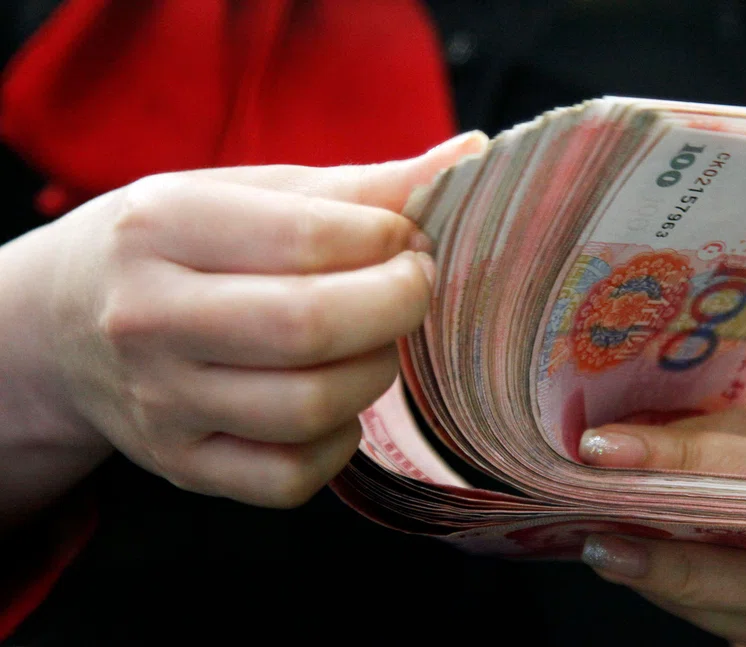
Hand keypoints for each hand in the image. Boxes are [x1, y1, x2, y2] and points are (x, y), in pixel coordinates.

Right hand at [11, 131, 485, 509]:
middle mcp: (150, 318)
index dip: (389, 240)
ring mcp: (162, 404)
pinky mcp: (182, 465)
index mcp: (163, 226)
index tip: (408, 238)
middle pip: (311, 327)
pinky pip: (291, 476)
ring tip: (374, 339)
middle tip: (412, 285)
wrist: (66, 323)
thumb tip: (469, 156)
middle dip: (397, 305)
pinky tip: (337, 402)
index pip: (309, 238)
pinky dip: (340, 442)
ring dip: (375, 371)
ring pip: (311, 408)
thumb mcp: (245, 194)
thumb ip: (355, 186)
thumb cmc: (176, 246)